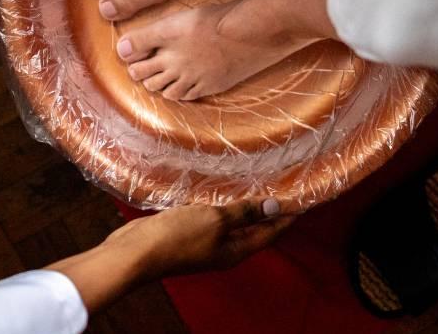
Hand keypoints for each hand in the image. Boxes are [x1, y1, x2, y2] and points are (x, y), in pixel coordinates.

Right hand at [105, 198, 293, 279]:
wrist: (136, 253)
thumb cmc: (177, 237)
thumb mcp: (215, 220)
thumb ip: (244, 213)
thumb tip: (274, 207)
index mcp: (235, 250)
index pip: (270, 233)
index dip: (286, 217)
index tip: (301, 200)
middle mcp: (223, 249)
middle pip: (253, 229)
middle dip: (267, 211)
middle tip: (281, 187)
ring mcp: (205, 242)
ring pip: (231, 223)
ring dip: (243, 206)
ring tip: (254, 184)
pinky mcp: (187, 233)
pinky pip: (211, 218)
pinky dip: (219, 205)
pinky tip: (218, 190)